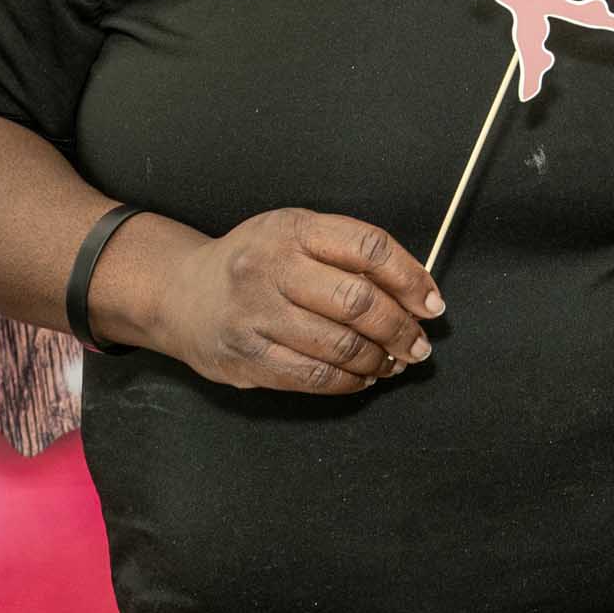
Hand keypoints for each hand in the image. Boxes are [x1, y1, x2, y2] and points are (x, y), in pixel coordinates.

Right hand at [140, 209, 443, 393]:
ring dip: (379, 359)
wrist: (181, 294)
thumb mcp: (296, 234)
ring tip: (395, 361)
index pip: (369, 248)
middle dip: (400, 328)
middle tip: (418, 344)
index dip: (411, 278)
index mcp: (292, 230)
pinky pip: (313, 377)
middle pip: (357, 302)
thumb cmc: (256, 262)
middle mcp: (271, 269)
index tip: (432, 303)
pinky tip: (363, 376)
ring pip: (339, 345)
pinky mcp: (246, 357)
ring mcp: (255, 316)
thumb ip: (348, 252)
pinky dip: (349, 381)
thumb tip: (414, 290)